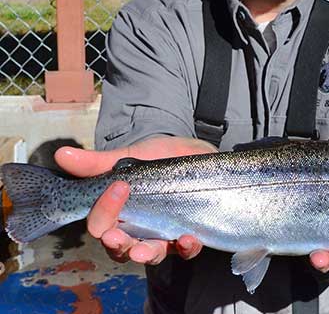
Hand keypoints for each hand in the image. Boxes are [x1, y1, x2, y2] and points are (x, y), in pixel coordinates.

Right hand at [55, 136, 215, 264]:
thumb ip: (96, 162)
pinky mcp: (186, 234)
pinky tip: (187, 238)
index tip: (118, 186)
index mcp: (117, 214)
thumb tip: (61, 153)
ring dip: (148, 254)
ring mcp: (161, 235)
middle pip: (120, 249)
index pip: (100, 224)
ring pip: (151, 254)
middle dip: (118, 245)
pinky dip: (186, 248)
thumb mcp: (128, 157)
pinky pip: (186, 251)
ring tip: (146, 250)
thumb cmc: (155, 158)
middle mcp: (136, 230)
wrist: (190, 151)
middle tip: (117, 237)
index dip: (103, 212)